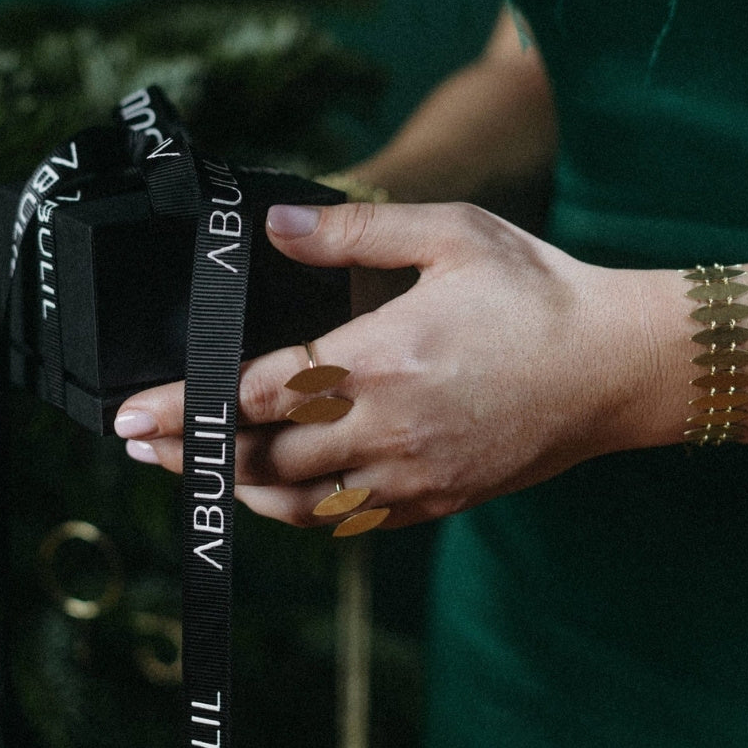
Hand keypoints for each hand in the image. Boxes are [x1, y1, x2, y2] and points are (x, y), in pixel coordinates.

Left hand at [115, 202, 670, 528]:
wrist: (617, 365)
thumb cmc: (536, 289)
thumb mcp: (450, 234)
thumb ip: (355, 229)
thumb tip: (276, 225)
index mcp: (379, 359)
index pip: (253, 394)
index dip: (184, 406)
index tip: (131, 415)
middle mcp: (386, 428)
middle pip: (261, 456)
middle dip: (191, 453)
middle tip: (140, 446)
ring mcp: (413, 473)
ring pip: (298, 503)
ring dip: (237, 488)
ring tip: (197, 471)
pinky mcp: (438, 500)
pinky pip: (349, 522)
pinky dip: (299, 514)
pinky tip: (279, 495)